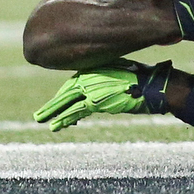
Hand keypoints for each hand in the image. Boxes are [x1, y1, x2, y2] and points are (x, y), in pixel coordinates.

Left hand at [34, 60, 179, 130]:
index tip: (57, 104)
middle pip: (66, 91)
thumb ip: (111, 77)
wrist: (154, 85)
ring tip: (40, 121)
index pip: (74, 82)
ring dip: (52, 112)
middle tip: (39, 116)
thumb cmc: (145, 78)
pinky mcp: (96, 101)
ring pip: (66, 102)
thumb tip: (109, 87)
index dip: (64, 95)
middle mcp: (91, 76)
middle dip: (53, 104)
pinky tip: (55, 126)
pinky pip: (75, 111)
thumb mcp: (125, 73)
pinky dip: (64, 119)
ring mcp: (92, 88)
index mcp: (96, 67)